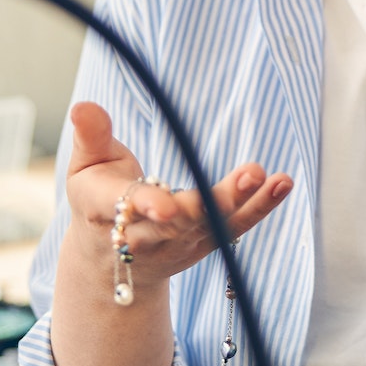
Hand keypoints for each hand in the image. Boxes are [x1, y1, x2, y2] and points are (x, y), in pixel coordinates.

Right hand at [64, 101, 292, 297]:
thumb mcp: (85, 167)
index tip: (168, 206)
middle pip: (179, 222)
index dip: (148, 205)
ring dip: (241, 202)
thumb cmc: (97, 199)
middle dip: (209, 204)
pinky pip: (237, 226)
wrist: (111, 260)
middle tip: (243, 179)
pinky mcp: (206, 242)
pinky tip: (282, 183)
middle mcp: (146, 235)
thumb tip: (83, 105)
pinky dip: (262, 206)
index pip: (128, 208)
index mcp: (107, 212)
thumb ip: (91, 137)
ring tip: (262, 176)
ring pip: (212, 224)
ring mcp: (180, 243)